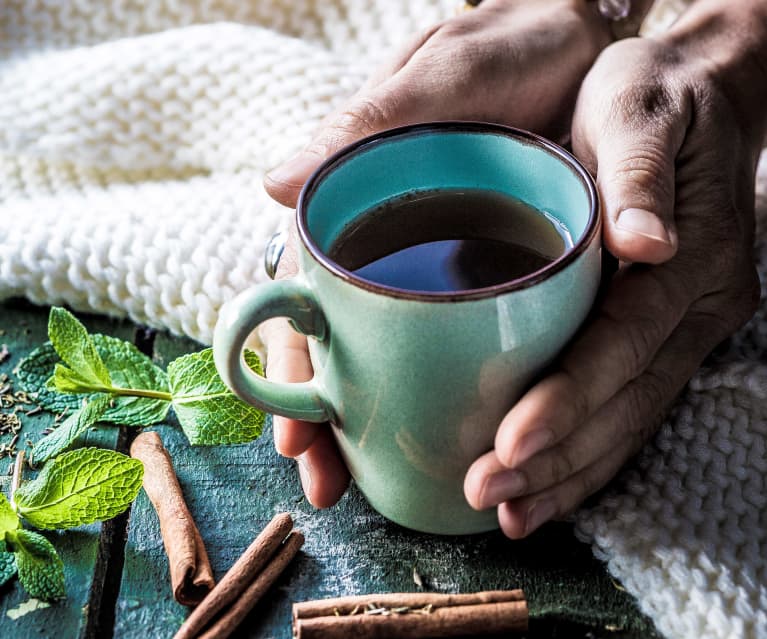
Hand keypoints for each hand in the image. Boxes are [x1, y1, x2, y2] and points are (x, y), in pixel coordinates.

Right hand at [261, 0, 613, 506]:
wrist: (583, 40)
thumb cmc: (504, 47)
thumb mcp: (438, 79)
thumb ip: (367, 123)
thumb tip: (276, 185)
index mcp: (360, 208)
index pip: (305, 300)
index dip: (290, 369)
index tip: (291, 438)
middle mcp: (395, 247)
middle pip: (342, 343)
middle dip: (326, 417)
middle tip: (329, 485)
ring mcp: (446, 266)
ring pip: (396, 354)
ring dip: (379, 420)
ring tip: (375, 481)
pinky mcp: (503, 276)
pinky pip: (465, 340)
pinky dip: (449, 390)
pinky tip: (451, 431)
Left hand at [464, 4, 764, 537]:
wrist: (694, 100)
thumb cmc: (654, 98)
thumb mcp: (638, 110)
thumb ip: (639, 175)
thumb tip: (648, 240)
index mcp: (691, 257)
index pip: (623, 343)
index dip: (569, 397)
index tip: (509, 442)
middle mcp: (694, 307)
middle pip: (624, 402)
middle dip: (556, 458)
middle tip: (488, 495)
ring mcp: (682, 330)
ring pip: (628, 423)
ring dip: (568, 474)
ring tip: (509, 513)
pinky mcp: (659, 338)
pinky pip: (627, 411)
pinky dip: (585, 457)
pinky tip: (543, 486)